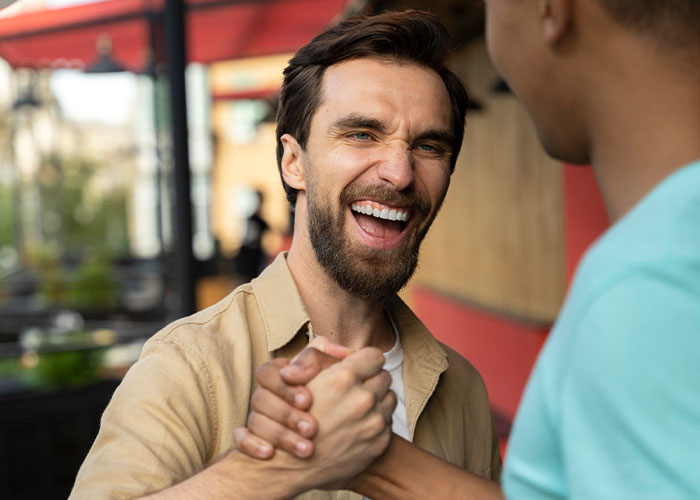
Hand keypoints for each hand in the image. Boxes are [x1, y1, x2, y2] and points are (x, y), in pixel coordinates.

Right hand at [236, 339, 396, 489]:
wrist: (291, 463)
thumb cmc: (292, 415)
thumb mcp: (300, 376)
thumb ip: (322, 355)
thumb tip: (347, 351)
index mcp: (344, 377)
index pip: (375, 357)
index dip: (365, 361)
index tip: (358, 368)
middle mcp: (362, 399)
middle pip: (384, 377)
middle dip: (371, 380)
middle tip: (356, 388)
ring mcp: (373, 422)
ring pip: (389, 398)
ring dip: (377, 400)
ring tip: (356, 406)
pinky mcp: (379, 442)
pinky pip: (388, 422)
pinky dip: (376, 421)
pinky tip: (357, 425)